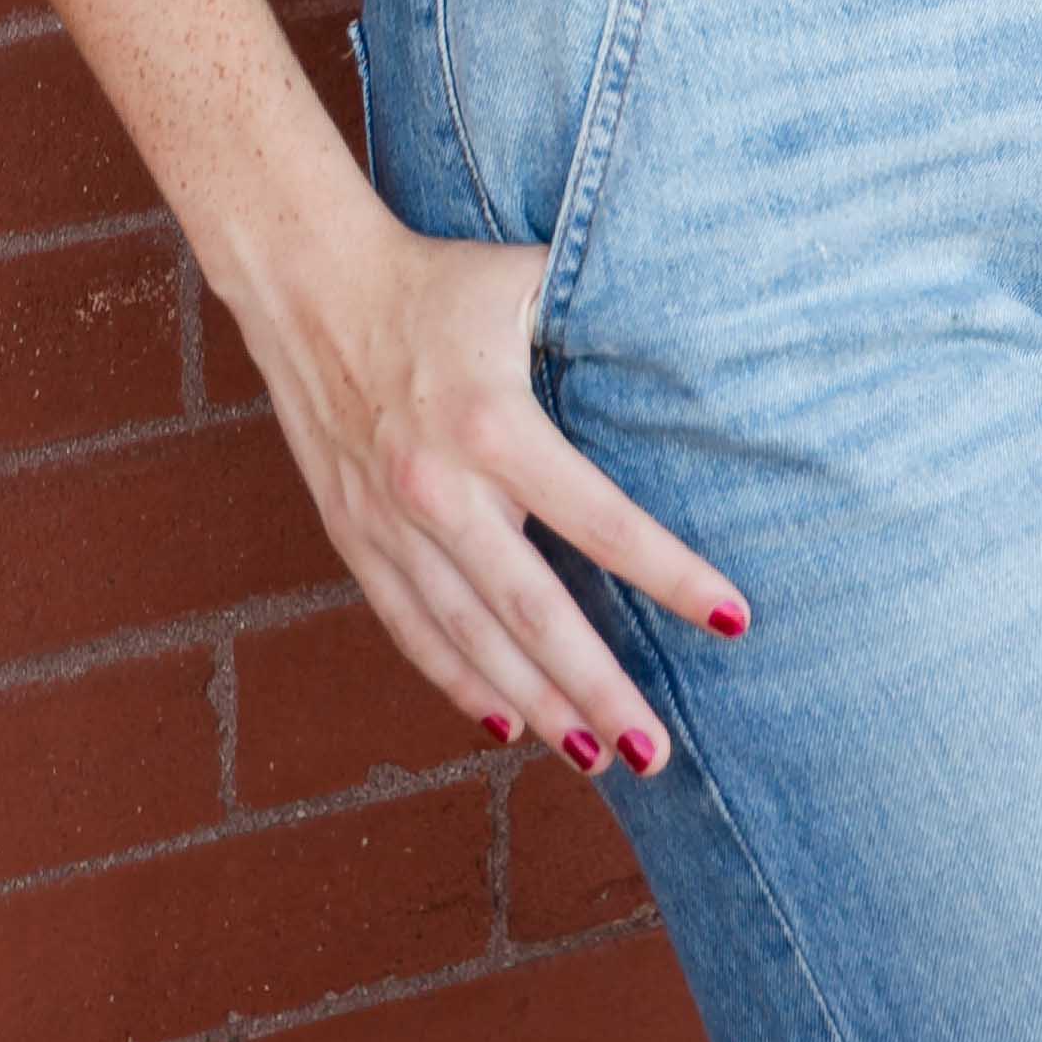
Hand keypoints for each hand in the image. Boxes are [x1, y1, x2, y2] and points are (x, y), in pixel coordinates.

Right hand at [228, 209, 749, 776]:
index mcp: (494, 424)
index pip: (602, 520)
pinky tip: (505, 724)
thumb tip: (694, 333)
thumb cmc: (438, 280)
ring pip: (471, 639)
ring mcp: (391, 523)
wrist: (309, 284)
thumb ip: (599, 318)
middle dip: (599, 689)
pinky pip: (412, 628)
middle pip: (533, 613)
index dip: (671, 575)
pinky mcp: (355, 538)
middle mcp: (440, 488)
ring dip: (536, 705)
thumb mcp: (526, 281)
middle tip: (657, 752)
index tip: (733, 620)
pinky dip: (458, 684)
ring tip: (597, 761)